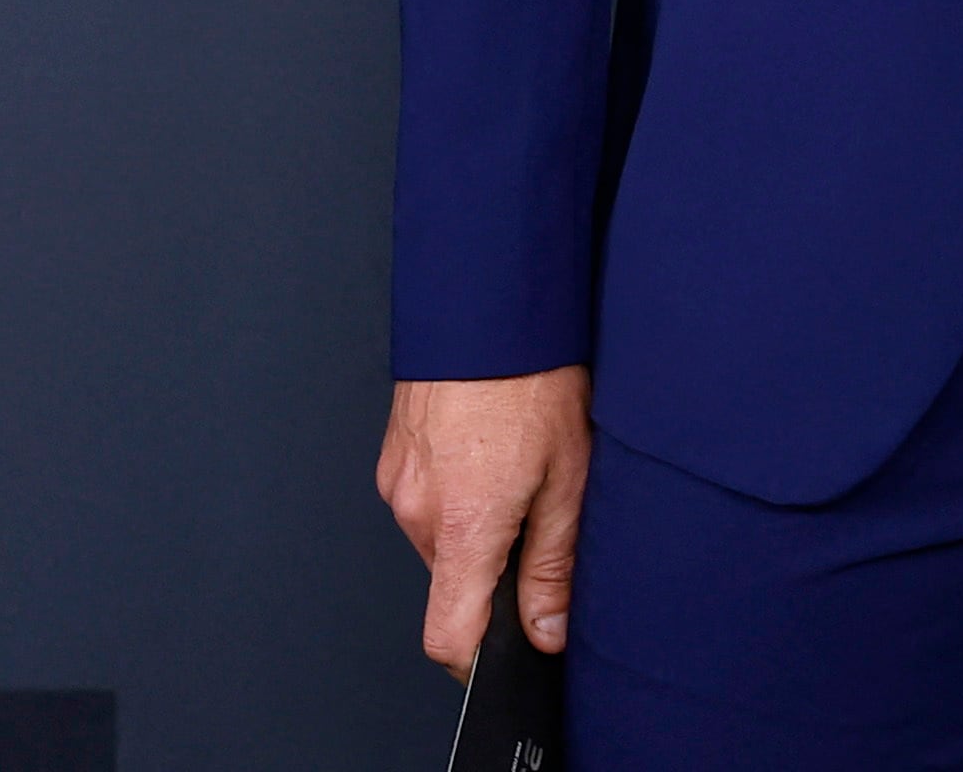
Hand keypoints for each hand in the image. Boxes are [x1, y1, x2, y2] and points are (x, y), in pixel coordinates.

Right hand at [377, 367, 591, 677]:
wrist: (489, 302)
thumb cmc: (534, 377)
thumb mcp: (569, 475)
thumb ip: (554, 564)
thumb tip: (548, 631)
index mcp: (463, 525)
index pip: (447, 635)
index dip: (477, 660)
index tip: (508, 653)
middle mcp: (416, 510)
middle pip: (452, 581)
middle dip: (494, 569)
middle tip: (542, 514)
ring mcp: (398, 482)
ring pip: (442, 539)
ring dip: (479, 526)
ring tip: (520, 467)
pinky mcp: (394, 459)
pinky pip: (427, 500)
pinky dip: (460, 493)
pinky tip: (493, 449)